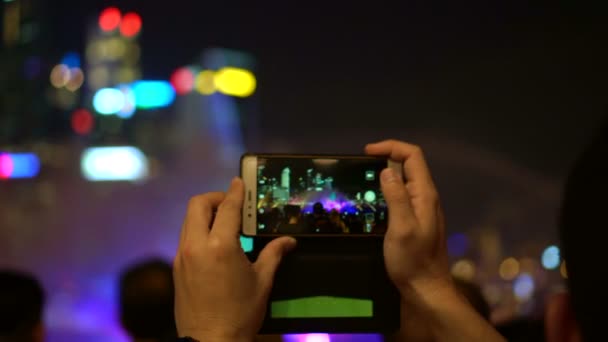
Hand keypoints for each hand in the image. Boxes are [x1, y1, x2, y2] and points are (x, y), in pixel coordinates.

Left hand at [174, 178, 295, 341]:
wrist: (211, 341)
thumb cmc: (240, 313)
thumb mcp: (262, 281)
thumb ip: (274, 255)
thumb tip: (289, 241)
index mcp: (220, 246)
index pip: (226, 208)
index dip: (235, 192)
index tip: (239, 182)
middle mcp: (196, 245)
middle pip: (197, 205)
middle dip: (214, 198)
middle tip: (231, 204)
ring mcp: (182, 256)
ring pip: (188, 221)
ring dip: (204, 214)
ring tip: (223, 223)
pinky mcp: (176, 268)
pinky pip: (185, 238)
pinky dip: (197, 230)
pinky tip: (213, 244)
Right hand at [365, 140, 450, 293]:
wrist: (426, 288)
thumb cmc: (412, 260)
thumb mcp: (401, 228)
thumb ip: (396, 197)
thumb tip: (386, 170)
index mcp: (425, 194)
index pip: (413, 156)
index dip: (391, 147)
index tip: (367, 152)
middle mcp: (426, 197)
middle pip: (410, 164)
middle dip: (387, 156)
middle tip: (361, 166)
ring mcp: (422, 208)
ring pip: (405, 180)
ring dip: (386, 173)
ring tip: (363, 180)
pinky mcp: (415, 219)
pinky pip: (402, 194)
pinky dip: (387, 189)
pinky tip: (373, 200)